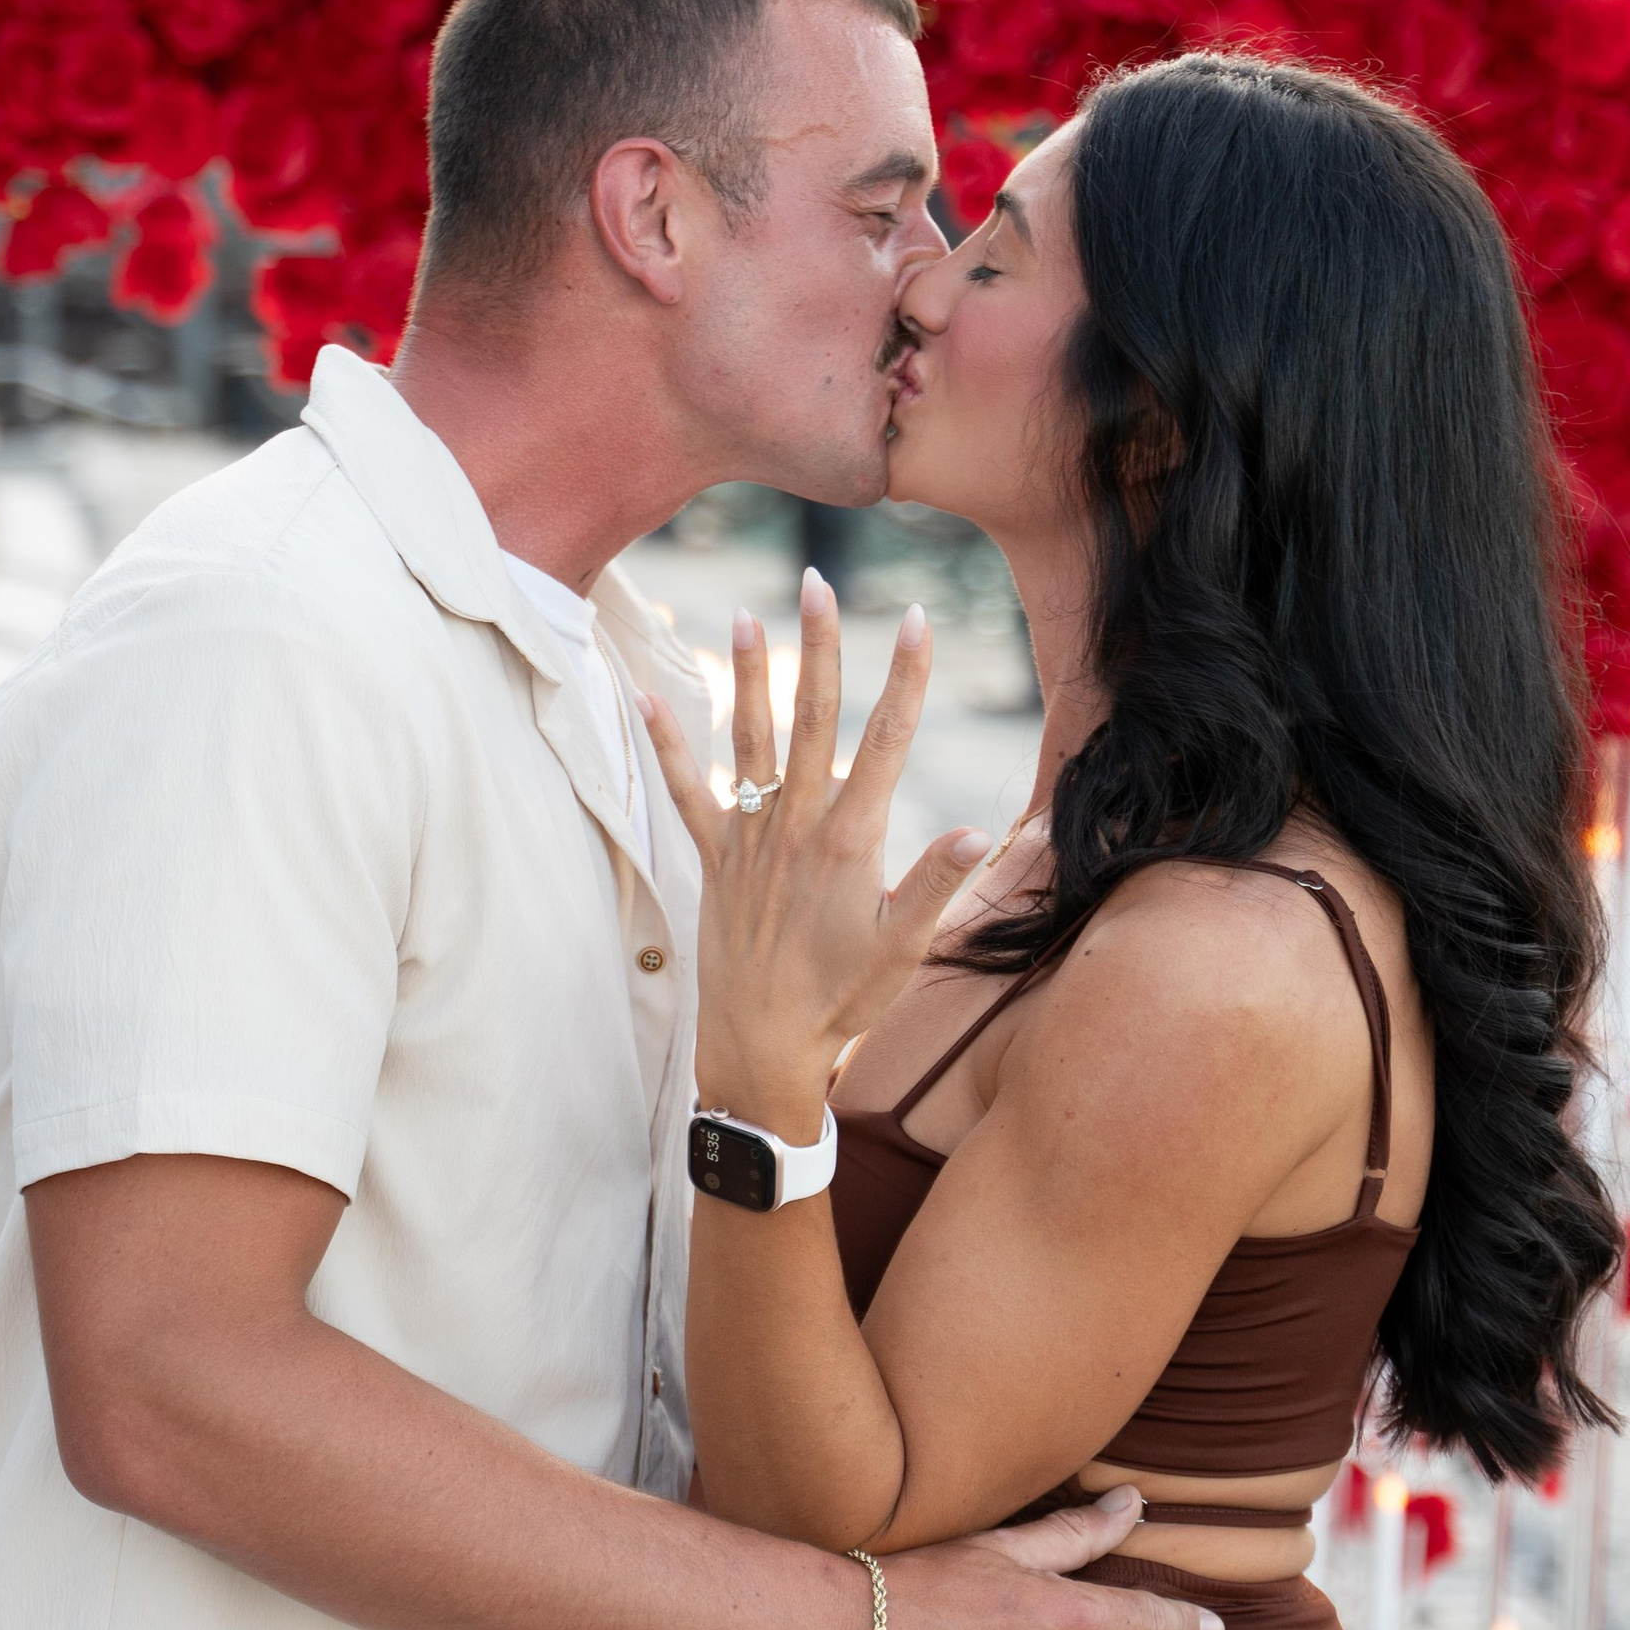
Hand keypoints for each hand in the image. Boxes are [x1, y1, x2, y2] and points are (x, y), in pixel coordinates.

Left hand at [638, 568, 989, 1137]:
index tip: (914, 618)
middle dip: (819, 646)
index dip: (904, 676)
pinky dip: (668, 743)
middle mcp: (798, 825)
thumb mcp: (903, 949)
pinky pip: (686, 790)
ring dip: (746, 674)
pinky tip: (650, 695)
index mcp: (851, 839)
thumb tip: (979, 831)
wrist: (760, 1047)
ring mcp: (750, 837)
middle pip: (813, 717)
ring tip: (745, 614)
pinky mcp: (714, 858)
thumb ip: (936, 885)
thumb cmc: (841, 1004)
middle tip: (817, 582)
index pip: (886, 739)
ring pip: (749, 739)